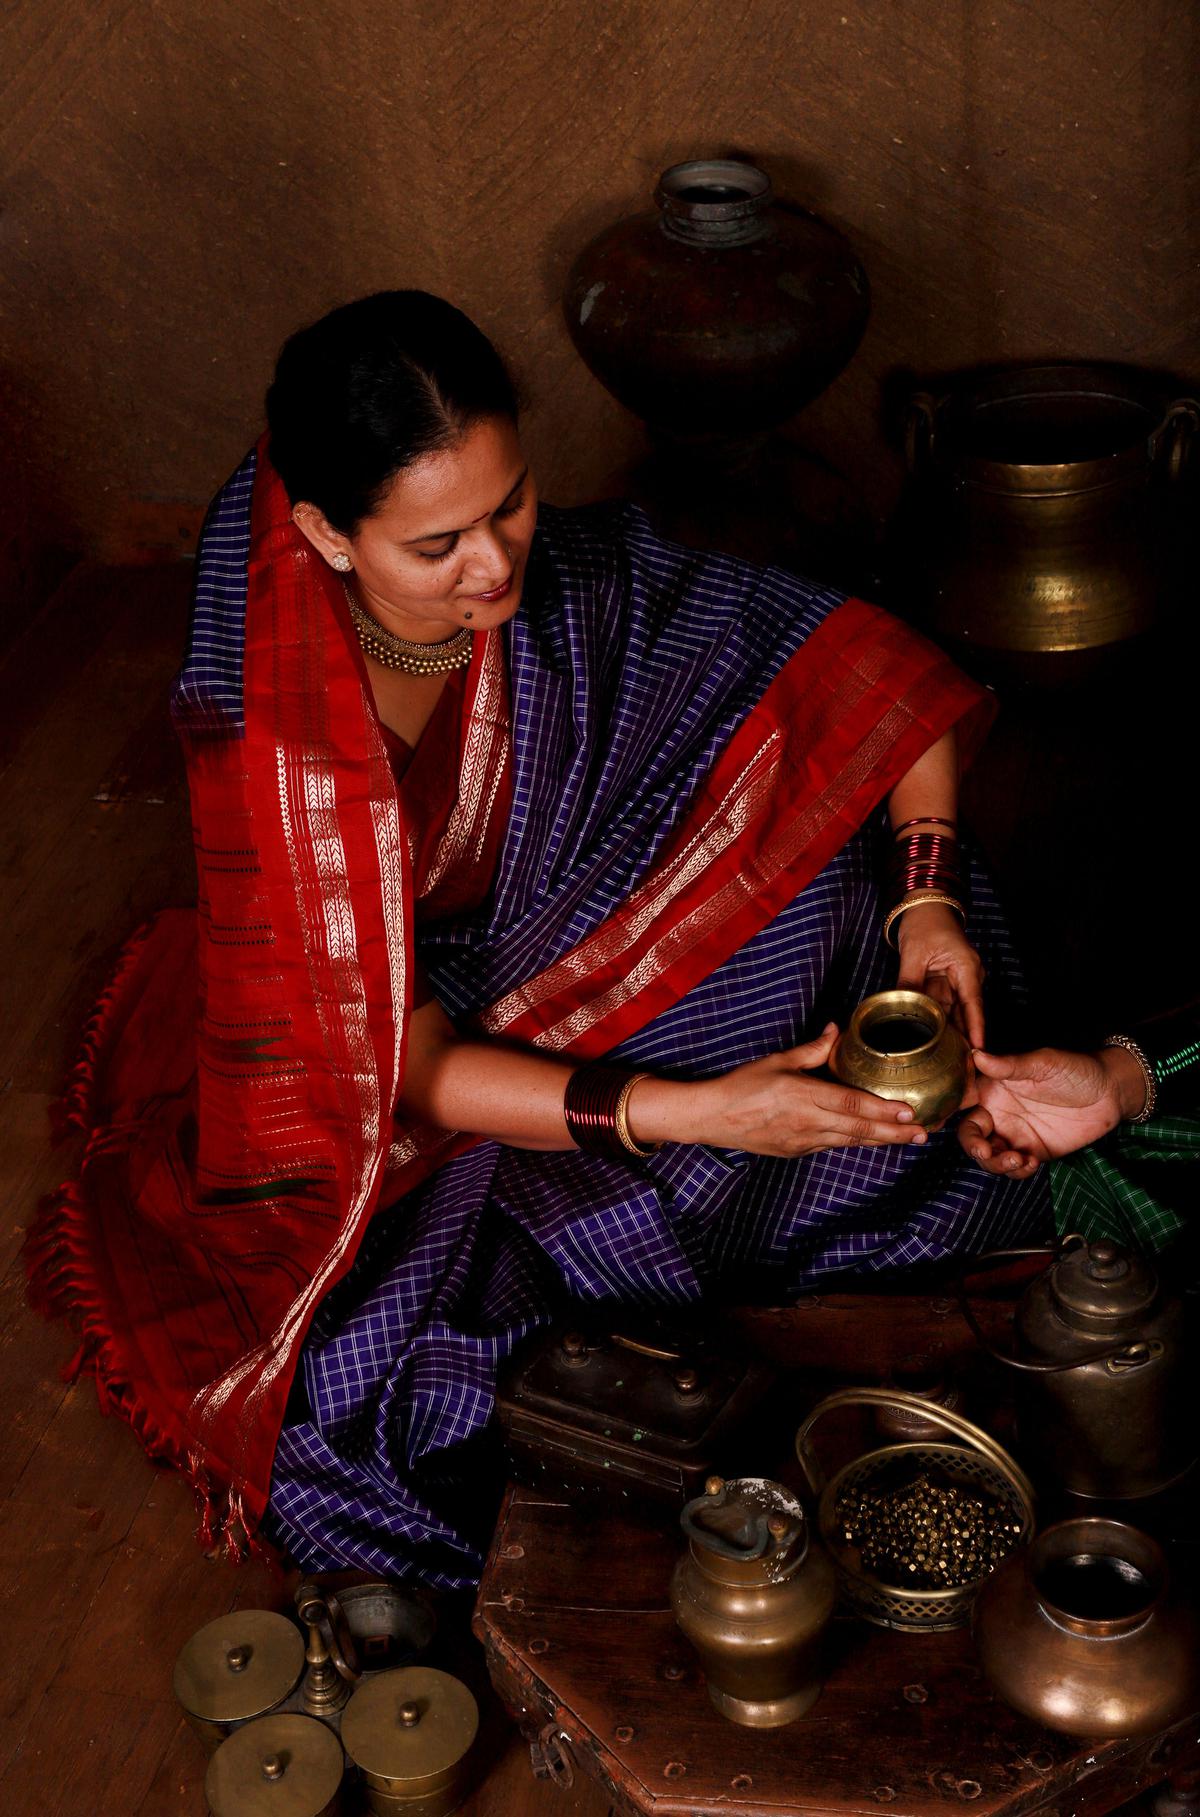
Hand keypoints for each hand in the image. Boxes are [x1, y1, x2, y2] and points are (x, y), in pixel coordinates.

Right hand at [684, 1023, 928, 1158]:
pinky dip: (857, 1141)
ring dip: (882, 1140)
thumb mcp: (777, 1061)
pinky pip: (834, 1145)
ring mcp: (803, 1140)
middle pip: (859, 1128)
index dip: (882, 1109)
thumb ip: (812, 1049)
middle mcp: (807, 1122)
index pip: (851, 1103)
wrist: (713, 1118)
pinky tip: (875, 1139)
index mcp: (802, 1096)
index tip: (909, 1110)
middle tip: (924, 1132)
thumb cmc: (742, 1085)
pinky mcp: (798, 1151)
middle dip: (895, 1132)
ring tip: (910, 1139)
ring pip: (850, 1141)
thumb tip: (837, 1029)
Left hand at [895, 902, 985, 1049]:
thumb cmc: (925, 923)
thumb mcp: (914, 952)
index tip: (979, 1051)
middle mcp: (967, 977)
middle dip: (964, 1038)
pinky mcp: (947, 983)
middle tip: (960, 1064)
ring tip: (947, 1058)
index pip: (973, 1004)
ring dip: (950, 1032)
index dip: (976, 1029)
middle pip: (966, 1013)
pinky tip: (934, 1038)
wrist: (925, 907)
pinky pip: (944, 1005)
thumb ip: (909, 980)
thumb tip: (899, 1005)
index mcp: (966, 968)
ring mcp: (958, 981)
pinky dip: (939, 1020)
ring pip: (954, 1012)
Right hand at [957, 1046, 1144, 1176]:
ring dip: (995, 1164)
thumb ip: (1009, 1065)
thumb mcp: (1042, 1063)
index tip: (944, 1121)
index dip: (948, 1111)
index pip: (960, 1100)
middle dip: (974, 1147)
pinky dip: (1017, 1171)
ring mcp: (1016, 1134)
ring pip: (990, 1156)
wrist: (1111, 1093)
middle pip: (971, 1136)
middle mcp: (999, 1113)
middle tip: (985, 1152)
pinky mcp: (1034, 1152)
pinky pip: (1015, 1168)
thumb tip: (977, 1055)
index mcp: (993, 1089)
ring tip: (1018, 1160)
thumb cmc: (1075, 1069)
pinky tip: (1030, 1163)